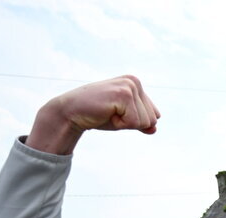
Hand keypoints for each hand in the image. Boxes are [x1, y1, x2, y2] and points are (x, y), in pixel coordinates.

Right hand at [27, 75, 160, 154]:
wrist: (71, 112)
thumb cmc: (97, 115)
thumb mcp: (123, 119)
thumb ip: (141, 122)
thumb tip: (155, 129)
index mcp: (135, 84)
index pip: (153, 115)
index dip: (135, 122)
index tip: (116, 113)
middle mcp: (134, 82)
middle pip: (151, 119)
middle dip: (131, 123)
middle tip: (111, 113)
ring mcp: (130, 86)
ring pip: (145, 122)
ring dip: (125, 124)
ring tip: (108, 112)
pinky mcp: (124, 94)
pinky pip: (134, 122)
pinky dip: (120, 124)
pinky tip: (106, 113)